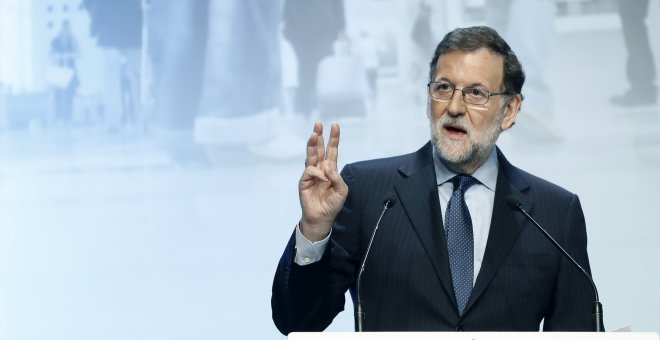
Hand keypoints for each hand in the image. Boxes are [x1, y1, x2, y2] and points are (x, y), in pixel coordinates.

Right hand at [299, 122, 347, 241]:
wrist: (322, 217)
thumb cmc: (332, 203)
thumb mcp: (342, 190)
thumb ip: (337, 177)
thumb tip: (328, 167)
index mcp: (330, 169)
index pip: (332, 150)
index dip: (333, 138)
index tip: (335, 125)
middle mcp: (320, 168)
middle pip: (319, 148)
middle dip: (319, 136)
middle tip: (318, 123)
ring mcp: (311, 174)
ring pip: (310, 155)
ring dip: (312, 144)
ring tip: (314, 134)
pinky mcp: (304, 181)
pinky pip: (310, 171)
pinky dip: (317, 173)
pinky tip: (323, 179)